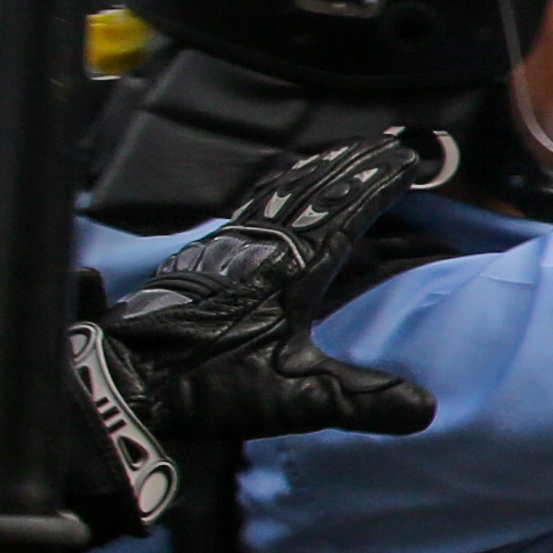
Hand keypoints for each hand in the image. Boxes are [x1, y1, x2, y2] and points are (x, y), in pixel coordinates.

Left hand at [97, 134, 436, 445]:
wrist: (125, 376)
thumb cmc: (208, 380)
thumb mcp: (294, 398)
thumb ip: (360, 400)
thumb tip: (426, 409)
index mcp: (292, 268)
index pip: (346, 213)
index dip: (377, 185)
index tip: (408, 158)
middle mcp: (260, 246)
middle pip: (313, 191)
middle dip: (353, 165)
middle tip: (384, 144)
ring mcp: (225, 247)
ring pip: (278, 193)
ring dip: (314, 171)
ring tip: (338, 155)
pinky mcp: (200, 258)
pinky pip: (250, 208)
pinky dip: (275, 190)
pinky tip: (273, 196)